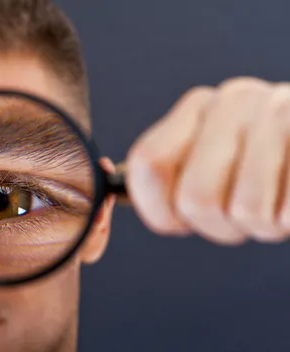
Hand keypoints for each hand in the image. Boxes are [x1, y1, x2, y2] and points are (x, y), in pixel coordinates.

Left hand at [126, 77, 289, 244]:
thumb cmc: (262, 164)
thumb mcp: (212, 158)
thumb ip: (165, 174)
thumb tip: (102, 197)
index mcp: (197, 107)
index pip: (146, 165)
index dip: (158, 211)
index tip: (178, 222)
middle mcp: (233, 101)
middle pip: (195, 199)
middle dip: (218, 228)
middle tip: (239, 217)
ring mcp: (278, 113)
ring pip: (245, 212)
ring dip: (260, 226)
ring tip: (273, 202)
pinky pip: (286, 215)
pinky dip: (289, 221)